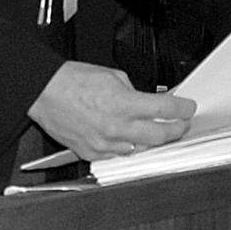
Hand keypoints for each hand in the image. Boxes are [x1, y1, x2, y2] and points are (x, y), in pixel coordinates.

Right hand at [32, 61, 195, 161]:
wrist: (42, 92)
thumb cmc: (70, 81)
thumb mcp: (111, 75)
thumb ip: (133, 91)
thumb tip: (147, 100)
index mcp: (123, 103)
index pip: (165, 109)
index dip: (182, 108)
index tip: (188, 108)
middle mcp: (116, 126)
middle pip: (161, 135)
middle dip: (177, 129)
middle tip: (181, 124)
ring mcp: (104, 143)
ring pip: (141, 149)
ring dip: (151, 140)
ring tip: (156, 132)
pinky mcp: (91, 152)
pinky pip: (118, 155)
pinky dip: (127, 147)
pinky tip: (129, 139)